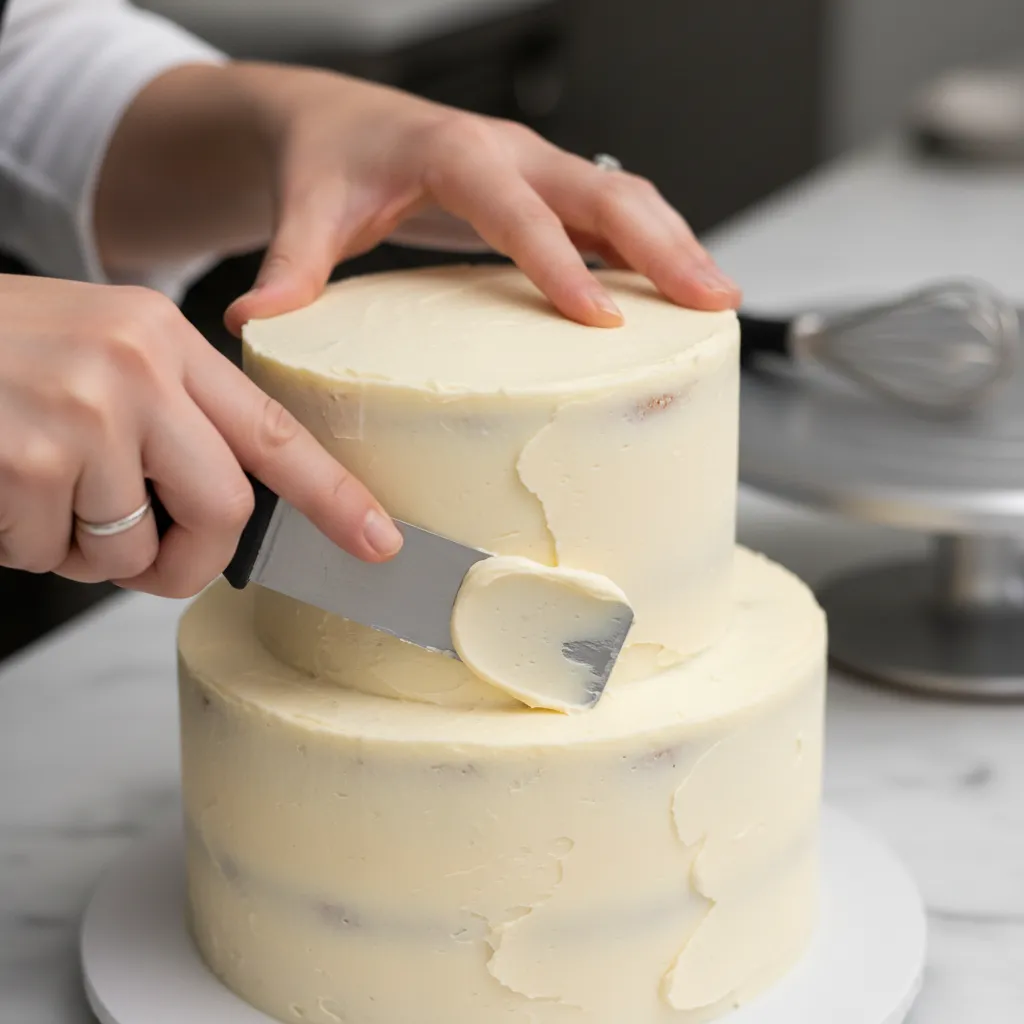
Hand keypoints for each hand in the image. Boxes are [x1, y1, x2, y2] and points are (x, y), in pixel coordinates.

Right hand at [0, 275, 401, 595]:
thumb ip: (171, 418)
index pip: (273, 430)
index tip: (380, 542)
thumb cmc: (0, 353)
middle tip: (155, 564)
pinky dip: (26, 546)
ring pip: (132, 548)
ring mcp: (79, 414)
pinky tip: (0, 491)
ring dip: (89, 550)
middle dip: (192, 561)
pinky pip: (51, 554)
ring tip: (42, 496)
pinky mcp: (23, 462)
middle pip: (225, 511)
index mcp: (162, 339)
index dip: (334, 496)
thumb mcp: (100, 353)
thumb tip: (225, 516)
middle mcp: (132, 368)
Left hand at [220, 67, 740, 332]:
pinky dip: (653, 248)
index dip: (559, 262)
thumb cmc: (328, 163)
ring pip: (625, 197)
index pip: (519, 209)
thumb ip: (291, 266)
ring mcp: (535, 169)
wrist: (338, 124)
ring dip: (675, 244)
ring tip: (719, 300)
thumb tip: (256, 321)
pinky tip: (678, 292)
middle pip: (603, 190)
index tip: (599, 318)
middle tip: (709, 300)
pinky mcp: (543, 191)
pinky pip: (613, 214)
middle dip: (662, 245)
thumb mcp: (306, 213)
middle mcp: (509, 154)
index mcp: (455, 155)